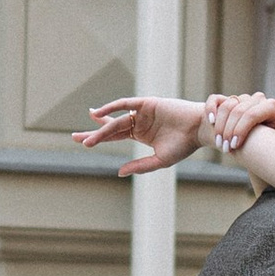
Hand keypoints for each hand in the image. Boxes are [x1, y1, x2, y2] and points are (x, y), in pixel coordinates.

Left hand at [77, 93, 210, 174]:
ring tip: (87, 138)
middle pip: (111, 127)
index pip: (115, 135)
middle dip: (94, 133)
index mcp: (141, 134)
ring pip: (116, 120)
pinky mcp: (147, 103)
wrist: (199, 130)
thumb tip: (119, 172)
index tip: (83, 142)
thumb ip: (140, 165)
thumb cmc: (184, 146)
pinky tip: (99, 113)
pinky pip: (126, 104)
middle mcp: (139, 122)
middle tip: (74, 137)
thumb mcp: (159, 160)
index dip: (99, 137)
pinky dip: (112, 107)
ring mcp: (142, 112)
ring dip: (101, 128)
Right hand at [202, 92, 274, 155]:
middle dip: (229, 131)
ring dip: (220, 126)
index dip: (240, 130)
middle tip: (225, 148)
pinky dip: (211, 110)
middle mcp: (258, 99)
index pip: (252, 114)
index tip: (234, 146)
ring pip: (227, 106)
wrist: (250, 150)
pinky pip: (216, 100)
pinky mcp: (228, 99)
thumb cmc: (266, 148)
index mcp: (271, 107)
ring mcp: (242, 97)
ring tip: (219, 143)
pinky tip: (210, 122)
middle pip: (238, 111)